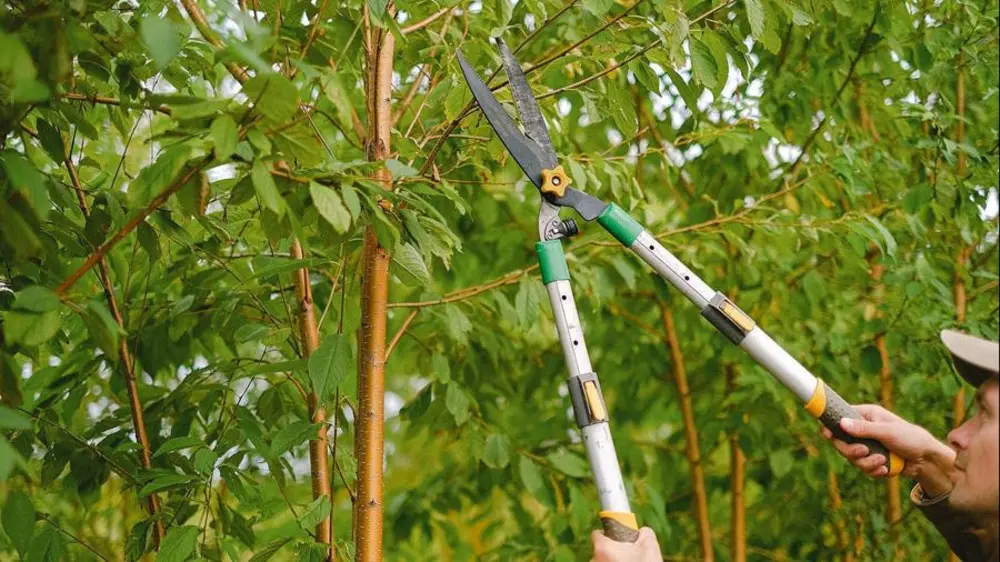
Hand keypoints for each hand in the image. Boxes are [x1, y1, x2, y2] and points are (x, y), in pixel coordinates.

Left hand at [591, 527, 661, 561]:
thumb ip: (644, 533)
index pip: (597, 534)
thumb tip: (641, 531)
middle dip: (613, 551)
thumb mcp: (650, 547)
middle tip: (629, 556)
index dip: (608, 534)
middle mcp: (594, 561)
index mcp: (602, 548)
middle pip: (601, 551)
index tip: (619, 538)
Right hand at [821, 404, 956, 495]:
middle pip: (841, 442)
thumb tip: (841, 423)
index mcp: (866, 416)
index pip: (840, 417)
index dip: (831, 426)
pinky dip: (874, 470)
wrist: (927, 460)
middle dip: (852, 451)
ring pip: (852, 458)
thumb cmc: (911, 438)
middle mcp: (864, 430)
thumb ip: (864, 429)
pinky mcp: (873, 460)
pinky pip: (863, 468)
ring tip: (882, 462)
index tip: (827, 434)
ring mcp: (868, 446)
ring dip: (866, 463)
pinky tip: (886, 468)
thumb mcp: (888, 431)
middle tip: (864, 452)